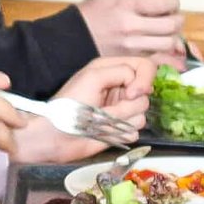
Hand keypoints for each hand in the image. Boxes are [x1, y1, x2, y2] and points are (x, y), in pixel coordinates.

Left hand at [14, 56, 154, 163]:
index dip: (144, 80)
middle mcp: (119, 88)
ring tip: (102, 121)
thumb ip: (122, 72)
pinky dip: (121, 133)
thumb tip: (139, 89)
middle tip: (108, 109)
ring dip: (123, 120)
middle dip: (129, 104)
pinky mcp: (121, 130)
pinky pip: (136, 131)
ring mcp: (121, 110)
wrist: (57, 135)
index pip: (145, 67)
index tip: (131, 93)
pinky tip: (105, 132)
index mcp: (113, 70)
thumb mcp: (94, 77)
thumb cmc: (70, 104)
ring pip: (142, 114)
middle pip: (146, 94)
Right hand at [76, 0, 186, 69]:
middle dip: (178, 20)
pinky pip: (160, 59)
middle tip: (173, 17)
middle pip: (171, 26)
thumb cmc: (96, 13)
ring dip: (174, 37)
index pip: (165, 3)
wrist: (77, 36)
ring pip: (169, 44)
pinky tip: (168, 48)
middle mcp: (132, 26)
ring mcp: (134, 45)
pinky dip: (168, 54)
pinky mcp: (134, 59)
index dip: (173, 2)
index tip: (171, 2)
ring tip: (168, 32)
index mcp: (128, 5)